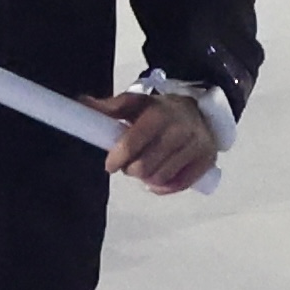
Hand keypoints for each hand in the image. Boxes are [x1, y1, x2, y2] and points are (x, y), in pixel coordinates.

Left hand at [92, 87, 218, 194]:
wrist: (201, 112)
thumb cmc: (161, 111)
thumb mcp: (136, 104)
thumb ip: (110, 107)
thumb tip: (81, 103)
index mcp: (159, 114)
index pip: (132, 144)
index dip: (117, 158)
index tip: (110, 165)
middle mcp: (180, 130)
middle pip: (144, 167)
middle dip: (131, 169)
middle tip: (130, 165)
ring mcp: (196, 147)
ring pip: (159, 178)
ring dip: (147, 178)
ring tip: (146, 167)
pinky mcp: (207, 162)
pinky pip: (178, 186)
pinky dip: (163, 187)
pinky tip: (159, 177)